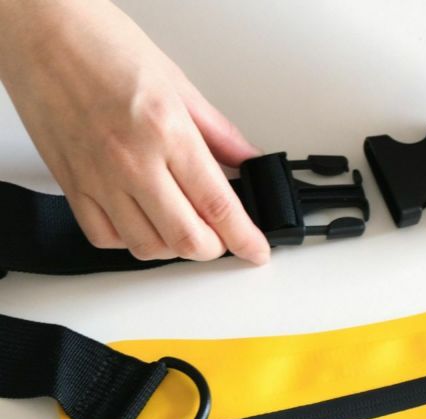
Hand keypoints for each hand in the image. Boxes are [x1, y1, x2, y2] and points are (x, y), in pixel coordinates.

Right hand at [0, 0, 269, 263]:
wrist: (37, 28)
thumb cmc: (98, 43)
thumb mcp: (177, 83)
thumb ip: (219, 133)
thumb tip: (248, 160)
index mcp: (165, 131)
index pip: (218, 206)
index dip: (244, 239)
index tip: (256, 251)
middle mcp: (131, 160)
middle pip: (186, 239)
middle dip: (213, 248)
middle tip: (223, 238)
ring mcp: (98, 178)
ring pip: (148, 247)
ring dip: (175, 247)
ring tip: (185, 226)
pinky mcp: (72, 186)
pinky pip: (107, 238)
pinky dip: (133, 241)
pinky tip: (145, 222)